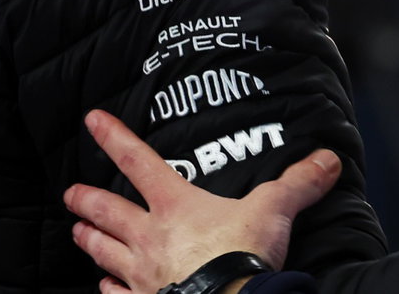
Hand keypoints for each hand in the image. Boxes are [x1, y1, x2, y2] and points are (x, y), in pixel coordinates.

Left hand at [64, 110, 340, 293]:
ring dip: (90, 240)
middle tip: (70, 193)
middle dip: (87, 201)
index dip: (114, 138)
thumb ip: (298, 184)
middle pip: (108, 211)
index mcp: (176, 205)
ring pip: (104, 251)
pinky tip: (104, 285)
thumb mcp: (274, 211)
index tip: (91, 121)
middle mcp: (149, 236)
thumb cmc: (242, 256)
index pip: (138, 162)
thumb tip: (328, 159)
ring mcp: (142, 274)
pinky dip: (108, 288)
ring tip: (77, 232)